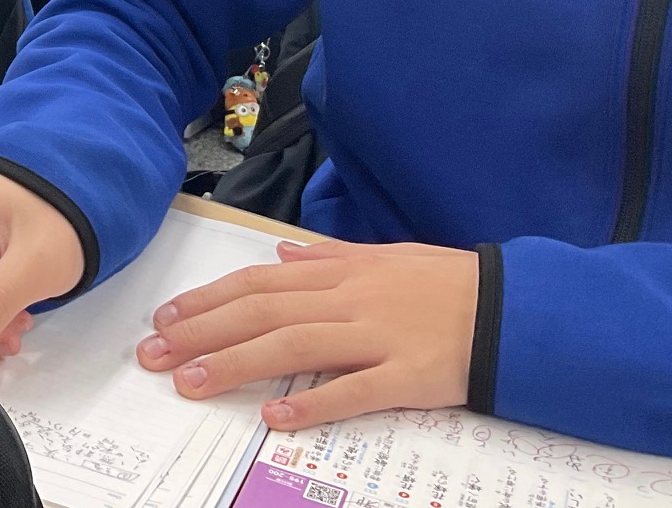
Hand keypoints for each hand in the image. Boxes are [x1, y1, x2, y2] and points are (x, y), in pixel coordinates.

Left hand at [137, 239, 478, 429]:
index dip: (209, 299)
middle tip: (154, 353)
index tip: (165, 317)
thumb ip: (328, 257)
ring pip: (295, 347)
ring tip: (191, 383)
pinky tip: (274, 418)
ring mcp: (379, 336)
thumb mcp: (385, 257)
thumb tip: (279, 253)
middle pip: (263, 313)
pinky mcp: (410, 376)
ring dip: (237, 365)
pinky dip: (313, 403)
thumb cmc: (448, 284)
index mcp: (342, 272)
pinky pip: (356, 391)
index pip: (259, 283)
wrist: (517, 308)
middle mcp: (350, 299)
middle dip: (202, 333)